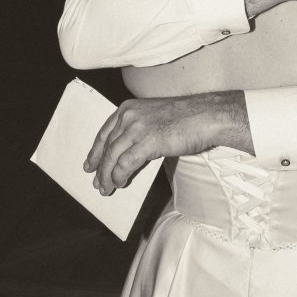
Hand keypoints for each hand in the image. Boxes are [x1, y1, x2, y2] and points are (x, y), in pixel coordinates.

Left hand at [84, 92, 250, 193]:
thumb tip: (129, 154)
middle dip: (99, 167)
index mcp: (129, 108)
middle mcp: (129, 116)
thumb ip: (139, 131)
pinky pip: (125, 164)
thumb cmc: (187, 118)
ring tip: (106, 188)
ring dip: (107, 176)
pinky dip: (120, 177)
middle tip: (96, 182)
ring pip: (112, 157)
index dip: (95, 150)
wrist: (206, 116)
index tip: (89, 163)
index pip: (105, 132)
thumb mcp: (155, 118)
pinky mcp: (146, 142)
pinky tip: (120, 184)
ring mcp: (137, 128)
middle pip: (106, 146)